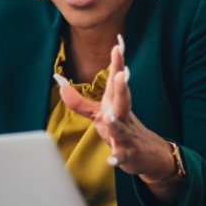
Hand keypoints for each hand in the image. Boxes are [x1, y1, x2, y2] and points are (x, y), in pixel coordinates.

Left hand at [57, 35, 178, 197]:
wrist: (148, 154)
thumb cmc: (120, 127)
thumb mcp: (99, 112)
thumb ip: (77, 100)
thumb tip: (58, 81)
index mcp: (115, 103)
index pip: (116, 81)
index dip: (117, 63)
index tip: (118, 45)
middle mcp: (123, 115)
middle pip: (122, 100)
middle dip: (121, 87)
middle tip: (122, 74)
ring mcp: (127, 134)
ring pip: (121, 128)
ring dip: (116, 123)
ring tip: (109, 116)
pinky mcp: (128, 154)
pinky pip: (122, 156)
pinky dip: (117, 158)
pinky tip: (112, 160)